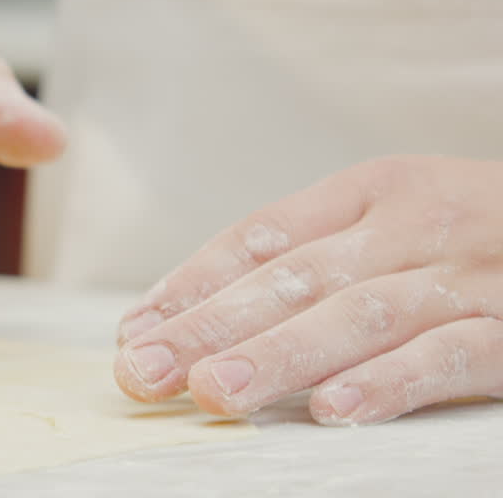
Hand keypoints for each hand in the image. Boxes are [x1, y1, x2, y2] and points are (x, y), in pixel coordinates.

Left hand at [113, 155, 502, 425]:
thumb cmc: (474, 231)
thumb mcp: (392, 217)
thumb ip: (307, 255)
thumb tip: (182, 312)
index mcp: (370, 190)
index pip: (259, 236)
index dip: (193, 285)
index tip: (134, 332)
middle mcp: (412, 225)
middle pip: (293, 277)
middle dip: (210, 326)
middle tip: (143, 372)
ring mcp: (468, 277)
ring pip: (360, 316)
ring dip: (281, 356)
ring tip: (215, 392)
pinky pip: (451, 357)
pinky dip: (390, 383)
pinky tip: (333, 414)